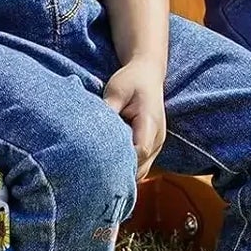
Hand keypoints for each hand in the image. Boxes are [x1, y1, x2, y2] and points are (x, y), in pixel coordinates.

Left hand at [102, 60, 166, 179]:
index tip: (101, 164)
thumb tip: (93, 128)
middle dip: (120, 173)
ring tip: (99, 175)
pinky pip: (140, 166)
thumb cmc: (131, 81)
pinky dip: (126, 170)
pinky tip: (108, 169)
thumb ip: (109, 108)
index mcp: (151, 123)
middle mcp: (157, 139)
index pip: (140, 150)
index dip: (122, 161)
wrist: (147, 74)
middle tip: (94, 176)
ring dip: (123, 173)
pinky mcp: (150, 148)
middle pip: (141, 167)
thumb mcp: (116, 89)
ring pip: (141, 171)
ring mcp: (156, 146)